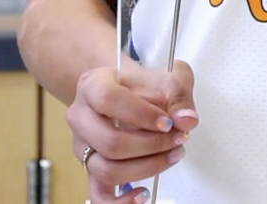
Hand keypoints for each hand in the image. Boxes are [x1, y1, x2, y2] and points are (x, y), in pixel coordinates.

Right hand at [66, 60, 197, 201]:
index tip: (168, 122)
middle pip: (109, 142)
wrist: (125, 89)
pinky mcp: (90, 167)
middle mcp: (80, 116)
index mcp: (92, 85)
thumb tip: (186, 120)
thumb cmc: (142, 84)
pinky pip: (98, 195)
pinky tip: (143, 193)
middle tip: (177, 139)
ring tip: (172, 156)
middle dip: (151, 146)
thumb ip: (179, 96)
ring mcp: (82, 145)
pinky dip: (121, 201)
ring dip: (145, 168)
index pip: (109, 100)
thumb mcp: (166, 76)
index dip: (141, 114)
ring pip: (106, 170)